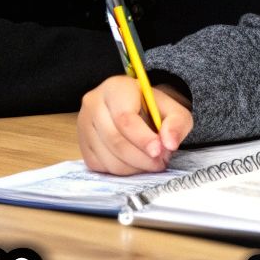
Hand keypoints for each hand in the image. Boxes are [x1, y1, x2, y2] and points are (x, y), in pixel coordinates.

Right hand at [77, 78, 192, 174]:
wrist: (137, 110)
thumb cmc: (153, 109)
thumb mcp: (174, 110)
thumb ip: (177, 123)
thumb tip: (169, 143)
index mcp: (115, 88)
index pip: (124, 118)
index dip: (142, 139)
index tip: (159, 151)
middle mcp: (93, 103)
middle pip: (115, 140)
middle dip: (141, 158)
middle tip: (160, 162)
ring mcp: (84, 124)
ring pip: (108, 157)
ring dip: (134, 167)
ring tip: (151, 161)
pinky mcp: (82, 145)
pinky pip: (101, 166)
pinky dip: (122, 171)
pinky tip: (135, 162)